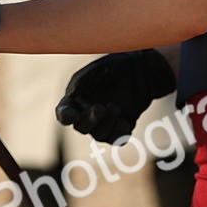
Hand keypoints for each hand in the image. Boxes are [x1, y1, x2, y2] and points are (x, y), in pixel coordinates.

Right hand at [55, 49, 175, 143]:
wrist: (142, 70)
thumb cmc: (115, 66)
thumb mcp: (97, 68)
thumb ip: (82, 79)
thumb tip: (70, 94)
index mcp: (76, 99)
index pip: (64, 114)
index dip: (66, 117)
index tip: (75, 114)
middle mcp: (88, 113)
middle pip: (81, 128)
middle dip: (91, 120)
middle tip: (101, 107)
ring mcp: (105, 122)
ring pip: (99, 136)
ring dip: (107, 124)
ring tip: (116, 107)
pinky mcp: (121, 127)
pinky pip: (117, 140)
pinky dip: (120, 132)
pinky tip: (125, 119)